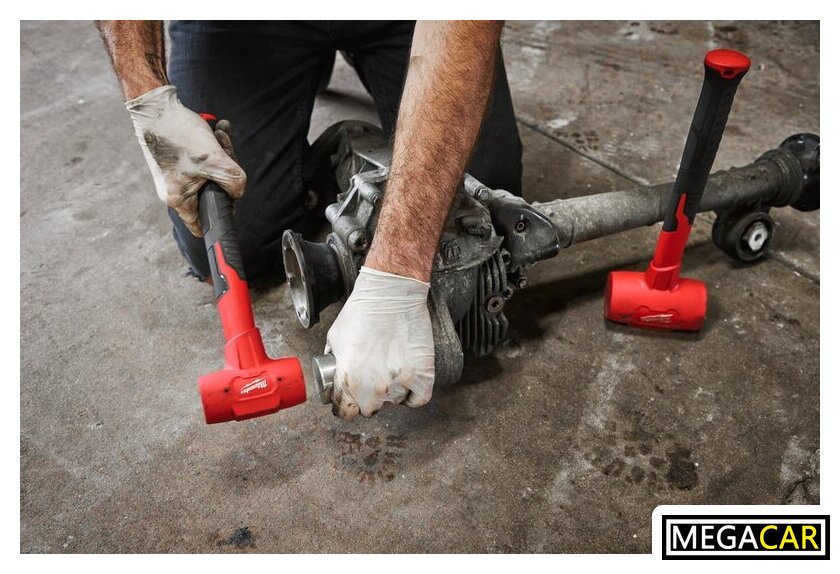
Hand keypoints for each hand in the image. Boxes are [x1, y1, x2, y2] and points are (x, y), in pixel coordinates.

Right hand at [125, 85, 245, 235]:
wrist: (154, 104)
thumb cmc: (178, 132)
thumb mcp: (214, 160)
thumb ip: (233, 182)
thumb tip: (238, 192)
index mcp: (178, 199)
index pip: (202, 225)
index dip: (221, 216)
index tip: (232, 199)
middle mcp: (174, 191)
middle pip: (212, 193)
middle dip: (226, 172)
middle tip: (227, 152)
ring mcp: (176, 175)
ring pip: (211, 173)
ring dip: (222, 153)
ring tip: (220, 134)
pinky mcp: (178, 160)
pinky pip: (203, 159)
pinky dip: (213, 145)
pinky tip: (218, 128)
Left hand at [326, 267, 434, 419]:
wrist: (391, 293)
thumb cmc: (362, 310)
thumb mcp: (334, 338)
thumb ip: (333, 364)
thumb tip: (333, 379)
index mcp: (347, 380)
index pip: (344, 411)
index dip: (344, 406)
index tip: (349, 401)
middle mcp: (372, 387)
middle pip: (368, 410)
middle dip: (366, 399)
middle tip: (370, 383)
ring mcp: (399, 383)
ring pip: (393, 403)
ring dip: (390, 393)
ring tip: (389, 371)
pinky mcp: (421, 375)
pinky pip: (418, 399)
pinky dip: (413, 395)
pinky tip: (408, 384)